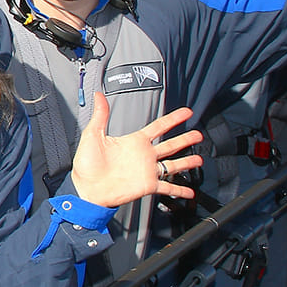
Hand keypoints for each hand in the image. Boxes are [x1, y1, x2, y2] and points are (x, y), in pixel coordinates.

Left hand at [68, 100, 204, 208]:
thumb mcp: (93, 134)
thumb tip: (98, 95)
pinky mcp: (147, 185)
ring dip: (187, 162)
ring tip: (200, 159)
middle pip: (170, 144)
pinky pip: (167, 187)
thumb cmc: (87, 163)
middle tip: (199, 134)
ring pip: (172, 165)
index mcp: (134, 141)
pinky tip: (190, 191)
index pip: (158, 126)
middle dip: (185, 139)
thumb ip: (100, 114)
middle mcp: (143, 155)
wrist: (86, 187)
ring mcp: (147, 171)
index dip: (173, 119)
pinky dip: (180, 190)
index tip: (186, 112)